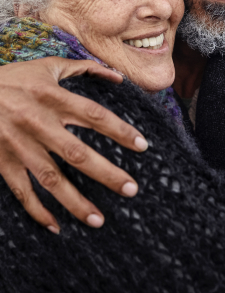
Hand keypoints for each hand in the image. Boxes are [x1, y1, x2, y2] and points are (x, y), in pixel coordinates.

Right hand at [0, 57, 147, 232]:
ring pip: (50, 179)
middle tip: (131, 190)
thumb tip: (118, 77)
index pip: (94, 116)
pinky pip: (21, 191)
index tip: (142, 146)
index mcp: (52, 97)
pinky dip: (37, 210)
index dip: (120, 131)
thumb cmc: (13, 79)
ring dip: (75, 202)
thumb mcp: (48, 66)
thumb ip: (85, 68)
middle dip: (106, 173)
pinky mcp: (2, 161)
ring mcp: (19, 145)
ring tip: (98, 220)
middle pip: (77, 153)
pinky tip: (56, 226)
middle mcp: (38, 122)